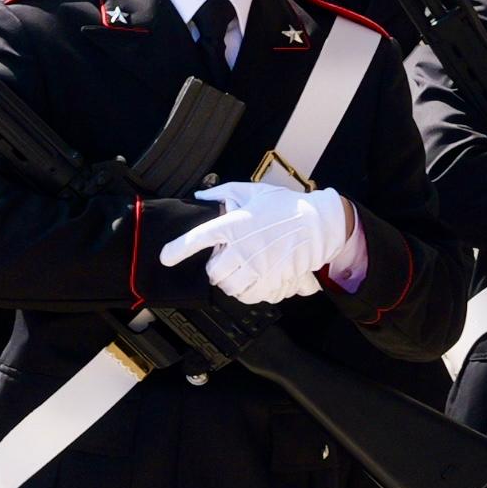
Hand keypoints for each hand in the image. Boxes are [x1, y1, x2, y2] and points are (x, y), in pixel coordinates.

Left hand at [156, 180, 345, 305]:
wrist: (320, 223)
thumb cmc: (287, 206)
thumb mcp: (254, 192)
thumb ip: (224, 193)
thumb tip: (201, 195)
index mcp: (235, 224)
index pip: (199, 238)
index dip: (178, 249)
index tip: (166, 257)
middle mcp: (244, 248)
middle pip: (213, 271)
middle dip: (215, 268)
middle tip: (225, 260)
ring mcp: (258, 266)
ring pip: (230, 287)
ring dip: (230, 282)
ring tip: (239, 271)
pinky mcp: (273, 280)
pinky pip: (250, 295)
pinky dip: (248, 292)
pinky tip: (253, 281)